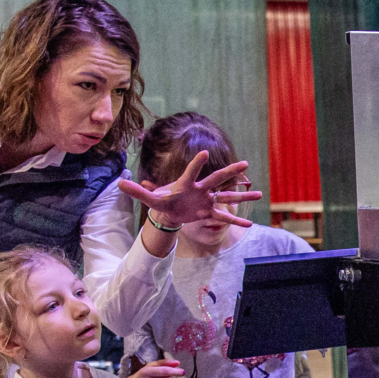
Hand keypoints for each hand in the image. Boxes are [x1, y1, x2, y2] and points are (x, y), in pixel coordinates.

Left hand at [115, 150, 258, 230]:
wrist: (169, 211)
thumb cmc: (161, 201)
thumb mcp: (149, 198)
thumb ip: (137, 190)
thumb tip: (118, 183)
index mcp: (186, 183)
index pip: (191, 171)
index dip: (196, 163)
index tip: (204, 153)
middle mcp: (200, 189)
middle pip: (217, 179)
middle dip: (230, 172)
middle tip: (245, 163)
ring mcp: (207, 200)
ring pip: (227, 196)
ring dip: (243, 196)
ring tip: (260, 194)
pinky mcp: (209, 212)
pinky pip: (224, 216)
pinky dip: (236, 221)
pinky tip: (250, 224)